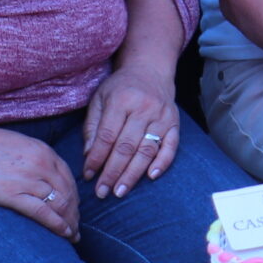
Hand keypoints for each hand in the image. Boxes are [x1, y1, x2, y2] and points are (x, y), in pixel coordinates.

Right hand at [0, 124, 80, 240]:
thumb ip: (33, 157)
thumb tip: (40, 171)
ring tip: (72, 235)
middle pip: (68, 193)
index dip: (74, 196)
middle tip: (76, 227)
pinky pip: (43, 213)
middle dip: (74, 212)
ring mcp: (28, 180)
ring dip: (69, 222)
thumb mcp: (17, 144)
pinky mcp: (12, 195)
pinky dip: (57, 225)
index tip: (74, 208)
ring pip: (60, 204)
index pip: (68, 178)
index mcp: (43, 151)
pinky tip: (64, 233)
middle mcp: (41, 165)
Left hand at [82, 65, 181, 198]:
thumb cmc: (120, 87)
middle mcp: (143, 108)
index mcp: (121, 101)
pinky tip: (151, 176)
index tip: (88, 176)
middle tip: (102, 192)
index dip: (97, 158)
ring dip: (133, 174)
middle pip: (126, 147)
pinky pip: (171, 146)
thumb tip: (89, 155)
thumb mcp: (99, 99)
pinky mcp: (175, 122)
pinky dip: (163, 162)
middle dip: (112, 172)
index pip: (107, 136)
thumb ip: (93, 126)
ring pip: (146, 150)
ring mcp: (162, 116)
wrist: (150, 69)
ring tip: (120, 191)